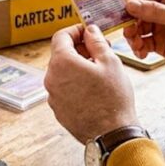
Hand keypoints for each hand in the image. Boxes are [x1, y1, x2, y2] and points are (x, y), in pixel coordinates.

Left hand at [45, 24, 139, 143]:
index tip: (87, 31)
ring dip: (77, 66)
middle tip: (99, 50)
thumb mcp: (110, 62)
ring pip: (62, 73)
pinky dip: (75, 83)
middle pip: (60, 54)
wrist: (112, 134)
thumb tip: (90, 30)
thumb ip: (96, 42)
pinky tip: (93, 88)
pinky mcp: (58, 110)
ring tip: (99, 71)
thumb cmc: (113, 99)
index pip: (61, 36)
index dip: (75, 30)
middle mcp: (51, 79)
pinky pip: (64, 89)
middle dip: (79, 49)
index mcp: (62, 63)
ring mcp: (53, 96)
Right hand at [123, 0, 164, 80]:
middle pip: (138, 9)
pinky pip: (142, 42)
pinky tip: (142, 53)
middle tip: (128, 32)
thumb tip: (131, 4)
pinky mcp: (160, 42)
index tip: (126, 9)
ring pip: (137, 26)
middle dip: (130, 20)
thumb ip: (156, 12)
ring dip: (132, 36)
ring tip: (136, 45)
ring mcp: (162, 25)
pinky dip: (138, 47)